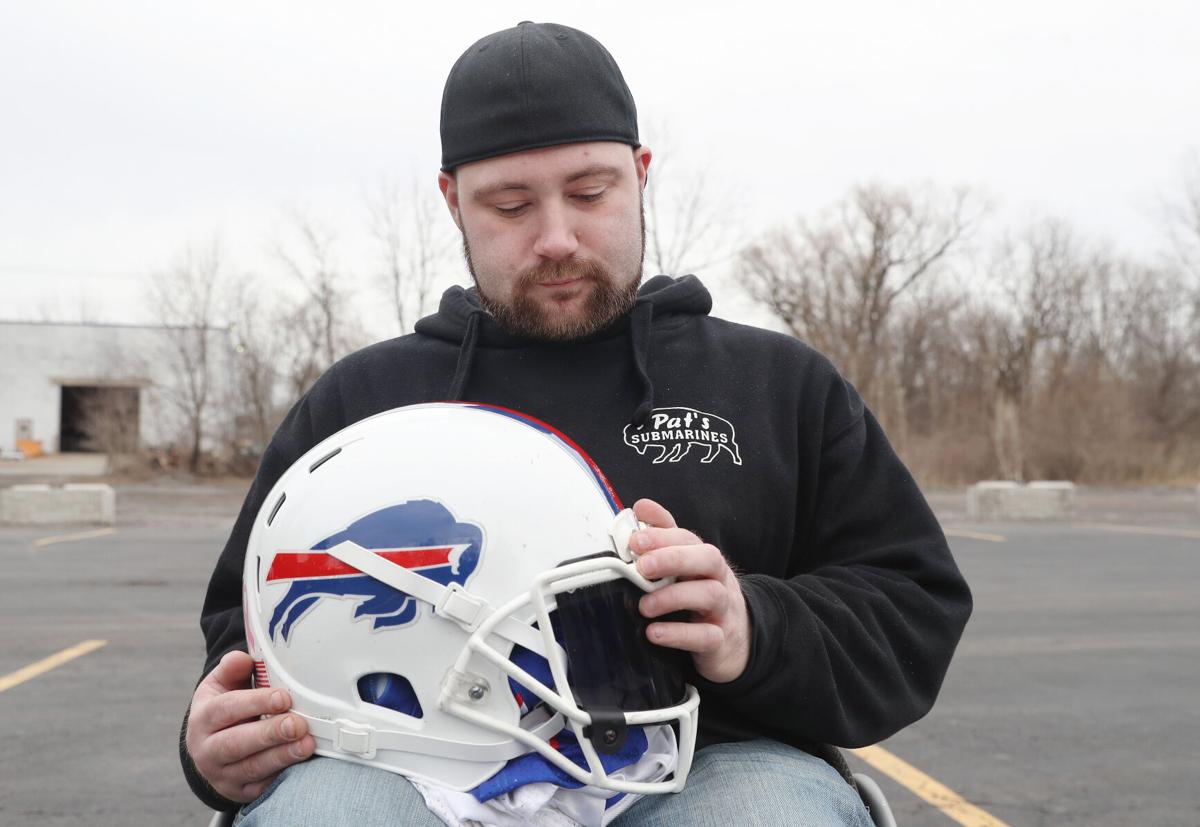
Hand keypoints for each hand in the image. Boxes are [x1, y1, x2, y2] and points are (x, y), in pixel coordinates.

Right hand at [185, 651, 314, 801]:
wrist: (210, 748)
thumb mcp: (220, 686)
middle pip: (237, 743)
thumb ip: (232, 669)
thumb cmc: (224, 709)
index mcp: (203, 718)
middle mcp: (207, 749)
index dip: (256, 703)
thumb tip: (243, 659)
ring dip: (282, 756)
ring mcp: (222, 774)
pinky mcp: (238, 791)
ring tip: (306, 744)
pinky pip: (261, 787)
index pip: (227, 709)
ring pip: (252, 768)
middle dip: (270, 734)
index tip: (284, 697)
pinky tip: (301, 764)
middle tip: (297, 724)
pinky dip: (281, 776)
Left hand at [630, 498, 750, 683]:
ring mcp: (723, 610)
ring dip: (673, 597)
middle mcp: (718, 580)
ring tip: (644, 606)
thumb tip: (640, 507)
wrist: (736, 641)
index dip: (663, 534)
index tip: (635, 537)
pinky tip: (655, 633)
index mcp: (704, 560)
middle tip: (642, 565)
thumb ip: (664, 538)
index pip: (689, 538)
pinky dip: (679, 635)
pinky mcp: (720, 641)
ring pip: (710, 594)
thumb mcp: (686, 567)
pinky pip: (706, 637)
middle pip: (708, 558)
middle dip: (674, 557)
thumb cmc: (701, 597)